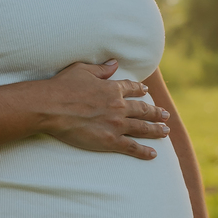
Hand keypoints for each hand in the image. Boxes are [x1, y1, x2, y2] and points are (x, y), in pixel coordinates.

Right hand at [38, 60, 170, 159]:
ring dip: (155, 130)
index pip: (131, 89)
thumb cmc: (63, 87)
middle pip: (142, 110)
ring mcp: (116, 125)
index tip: (147, 92)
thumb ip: (101, 69)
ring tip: (165, 132)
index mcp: (112, 89)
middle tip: (166, 115)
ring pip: (142, 128)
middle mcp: (119, 106)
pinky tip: (153, 154)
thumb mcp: (82, 70)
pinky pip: (131, 147)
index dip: (140, 90)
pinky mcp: (110, 141)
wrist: (52, 107)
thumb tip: (114, 63)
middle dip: (156, 113)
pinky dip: (144, 151)